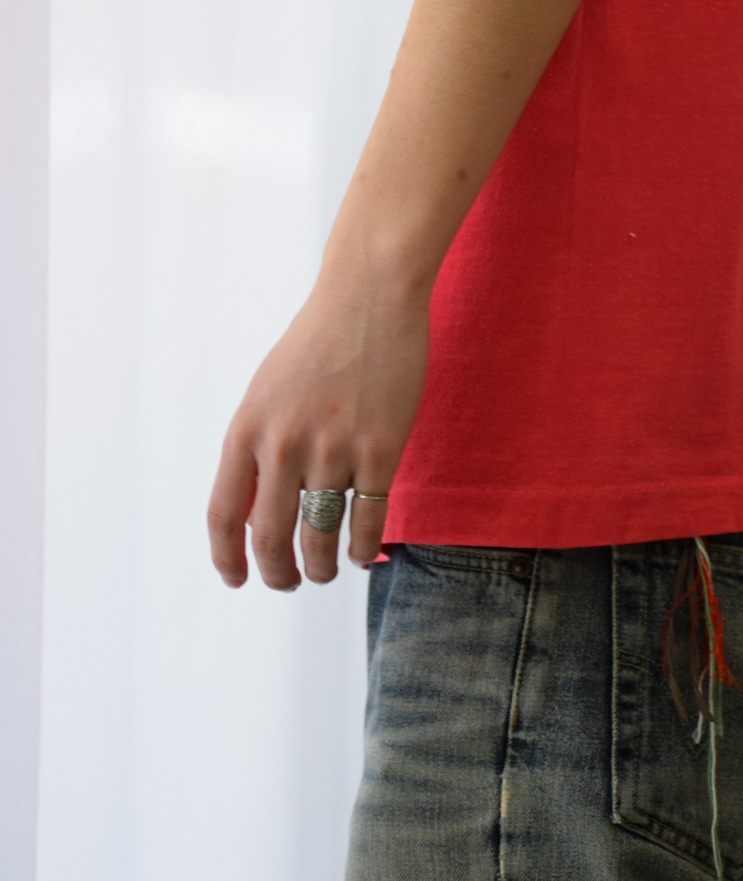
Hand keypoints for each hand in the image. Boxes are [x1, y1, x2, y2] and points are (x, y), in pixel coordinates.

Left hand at [207, 248, 430, 589]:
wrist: (369, 297)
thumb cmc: (317, 341)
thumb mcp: (266, 390)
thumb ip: (257, 446)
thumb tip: (256, 508)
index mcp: (247, 428)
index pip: (224, 514)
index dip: (227, 558)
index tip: (236, 578)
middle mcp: (284, 444)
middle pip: (270, 537)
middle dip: (276, 573)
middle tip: (285, 582)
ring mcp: (333, 449)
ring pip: (319, 537)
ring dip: (319, 567)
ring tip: (323, 571)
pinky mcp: (380, 449)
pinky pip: (367, 519)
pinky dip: (361, 548)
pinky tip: (360, 554)